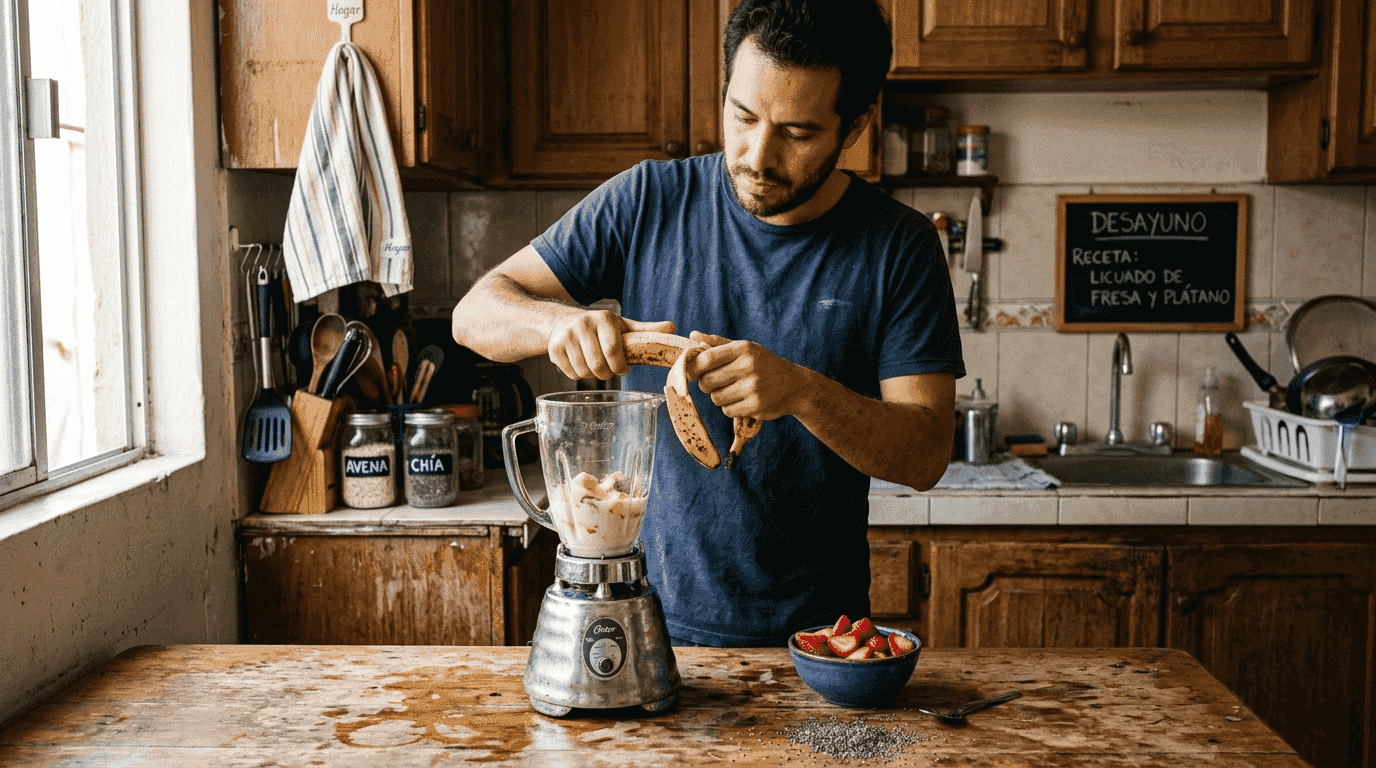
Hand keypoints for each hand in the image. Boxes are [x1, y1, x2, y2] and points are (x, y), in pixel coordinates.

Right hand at [547, 311, 674, 379]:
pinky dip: (578, 375)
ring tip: (595, 364)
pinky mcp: (554, 348)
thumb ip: (646, 331)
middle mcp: (583, 324)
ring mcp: (566, 336)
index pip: (613, 351)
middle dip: (607, 373)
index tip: (623, 370)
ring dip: (593, 375)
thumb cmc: (601, 328)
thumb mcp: (623, 327)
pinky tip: (581, 364)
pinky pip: (571, 374)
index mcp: (604, 319)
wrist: (565, 322)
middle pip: (599, 366)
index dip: (620, 367)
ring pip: (584, 372)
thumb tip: (672, 327)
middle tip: (609, 368)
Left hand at [686, 331, 809, 420]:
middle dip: (706, 385)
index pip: (707, 358)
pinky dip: (731, 408)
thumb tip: (692, 335)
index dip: (693, 368)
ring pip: (716, 398)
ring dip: (720, 397)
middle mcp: (749, 366)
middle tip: (716, 383)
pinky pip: (728, 411)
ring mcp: (753, 387)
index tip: (691, 373)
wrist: (795, 386)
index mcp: (744, 349)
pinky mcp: (756, 406)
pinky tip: (743, 400)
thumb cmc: (764, 365)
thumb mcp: (745, 349)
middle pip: (707, 382)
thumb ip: (718, 343)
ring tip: (734, 391)